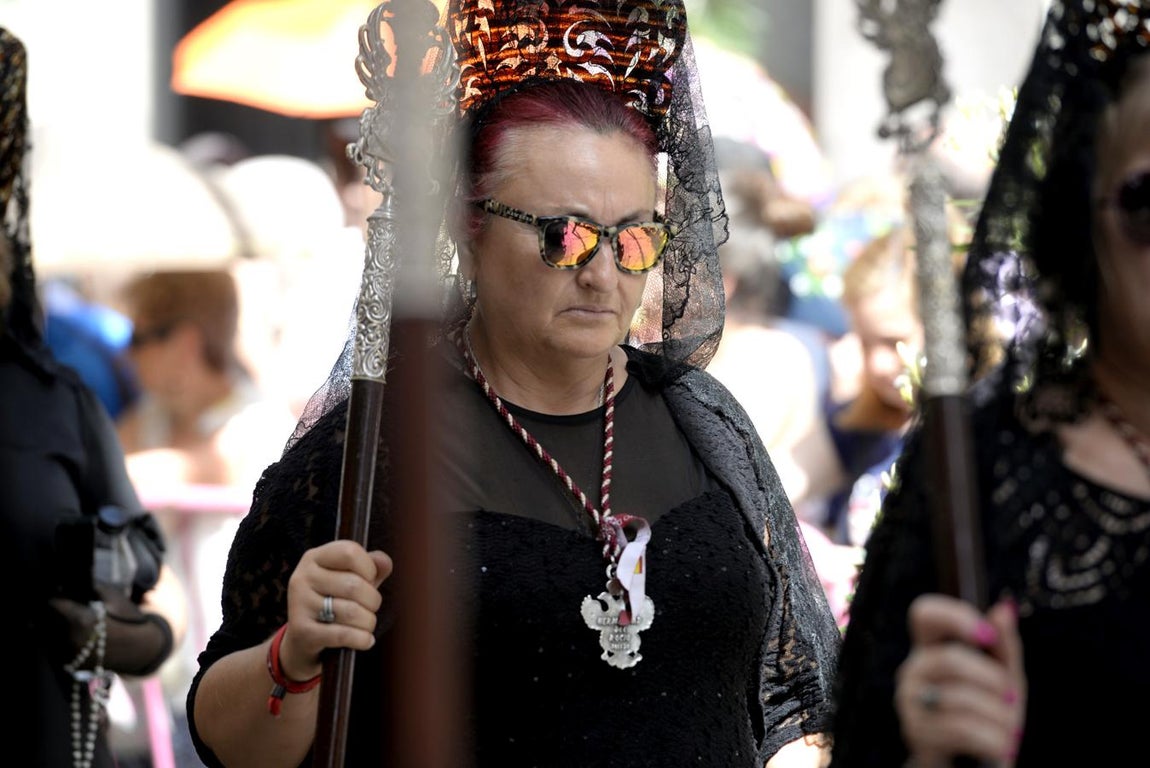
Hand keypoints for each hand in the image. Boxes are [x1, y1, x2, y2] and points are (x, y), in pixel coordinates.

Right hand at [278, 540, 392, 681]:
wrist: (302, 640)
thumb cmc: (332, 602)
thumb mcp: (350, 578)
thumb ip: (371, 567)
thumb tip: (385, 563)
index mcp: (314, 558)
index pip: (350, 552)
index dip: (369, 568)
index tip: (369, 580)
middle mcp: (302, 577)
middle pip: (354, 585)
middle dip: (373, 600)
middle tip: (370, 608)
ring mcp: (299, 605)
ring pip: (352, 612)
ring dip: (368, 622)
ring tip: (366, 624)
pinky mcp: (302, 631)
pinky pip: (343, 635)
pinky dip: (362, 639)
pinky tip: (366, 640)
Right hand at [895, 595, 1024, 766]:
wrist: (976, 762)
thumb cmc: (988, 713)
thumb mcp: (1004, 678)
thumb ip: (1004, 646)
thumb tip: (1004, 608)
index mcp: (931, 648)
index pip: (924, 613)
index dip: (953, 616)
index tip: (986, 634)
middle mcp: (913, 670)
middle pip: (948, 658)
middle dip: (991, 680)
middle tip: (1011, 697)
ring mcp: (910, 702)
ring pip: (960, 698)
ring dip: (998, 716)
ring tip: (1009, 729)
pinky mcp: (917, 733)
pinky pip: (961, 729)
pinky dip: (992, 739)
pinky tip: (999, 743)